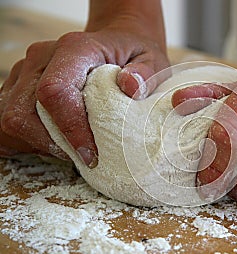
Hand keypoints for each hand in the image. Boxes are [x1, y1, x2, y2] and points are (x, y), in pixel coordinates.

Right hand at [0, 0, 168, 165]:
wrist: (115, 44)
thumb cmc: (133, 55)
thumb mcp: (152, 60)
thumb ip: (146, 73)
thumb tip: (130, 87)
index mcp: (74, 49)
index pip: (54, 92)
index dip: (68, 129)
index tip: (90, 155)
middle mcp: (42, 57)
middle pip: (22, 112)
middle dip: (50, 144)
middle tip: (84, 156)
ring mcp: (25, 71)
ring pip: (9, 120)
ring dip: (37, 144)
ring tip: (70, 148)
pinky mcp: (19, 85)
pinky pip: (6, 121)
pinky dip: (26, 140)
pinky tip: (52, 141)